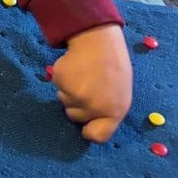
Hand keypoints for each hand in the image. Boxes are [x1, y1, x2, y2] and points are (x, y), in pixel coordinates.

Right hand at [52, 23, 132, 142]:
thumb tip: (90, 125)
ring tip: (82, 74)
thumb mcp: (120, 93)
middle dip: (77, 105)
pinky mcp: (61, 80)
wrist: (99, 41)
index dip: (89, 131)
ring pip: (64, 100)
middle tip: (87, 87)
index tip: (86, 125)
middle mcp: (94, 106)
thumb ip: (107, 111)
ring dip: (69, 90)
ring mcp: (76, 94)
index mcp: (114, 111)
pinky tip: (74, 67)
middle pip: (75, 117)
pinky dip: (62, 78)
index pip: (97, 136)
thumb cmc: (113, 67)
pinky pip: (57, 85)